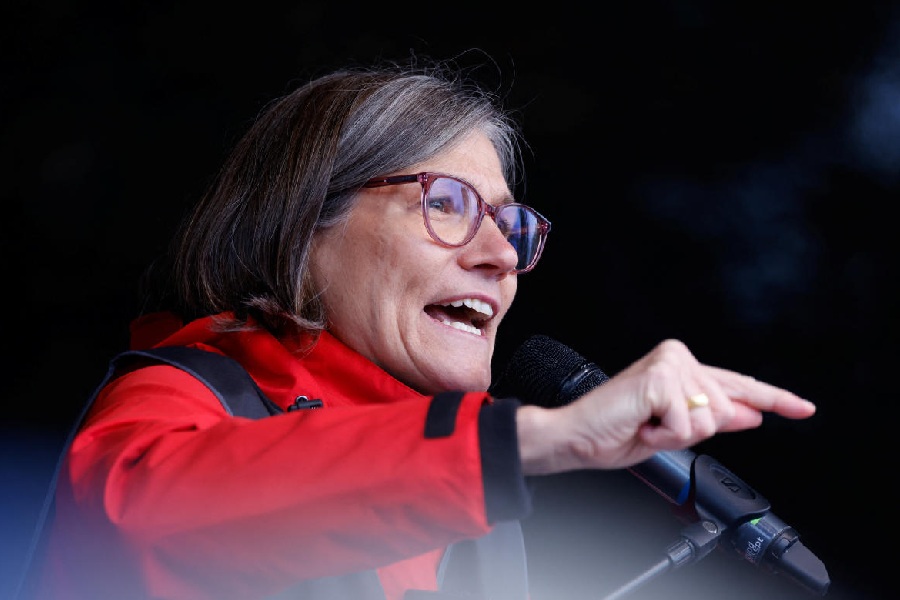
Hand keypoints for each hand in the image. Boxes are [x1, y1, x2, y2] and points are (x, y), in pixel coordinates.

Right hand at [516, 339, 816, 474]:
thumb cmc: (614, 432)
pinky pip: (687, 426)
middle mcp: (677, 358)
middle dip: (690, 433)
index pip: (736, 384)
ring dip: (675, 436)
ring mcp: (669, 365)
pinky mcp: (661, 379)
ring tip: (644, 426)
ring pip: (709, 421)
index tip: (803, 408)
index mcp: (680, 367)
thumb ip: (714, 418)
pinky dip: (664, 437)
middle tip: (651, 428)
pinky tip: (640, 425)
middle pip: (724, 411)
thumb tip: (752, 414)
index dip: (774, 399)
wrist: (575, 437)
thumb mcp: (673, 430)